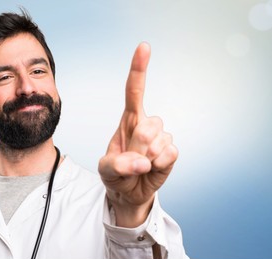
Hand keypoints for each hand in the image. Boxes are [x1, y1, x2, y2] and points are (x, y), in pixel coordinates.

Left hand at [98, 42, 177, 227]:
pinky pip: (170, 154)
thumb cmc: (116, 175)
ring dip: (146, 158)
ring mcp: (161, 138)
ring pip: (158, 141)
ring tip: (139, 165)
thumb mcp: (106, 170)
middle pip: (148, 125)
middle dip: (137, 147)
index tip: (144, 47)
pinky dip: (159, 166)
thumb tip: (142, 162)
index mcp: (128, 120)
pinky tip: (152, 168)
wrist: (129, 193)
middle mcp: (146, 124)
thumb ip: (117, 165)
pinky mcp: (171, 153)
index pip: (134, 91)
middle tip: (130, 160)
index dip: (139, 69)